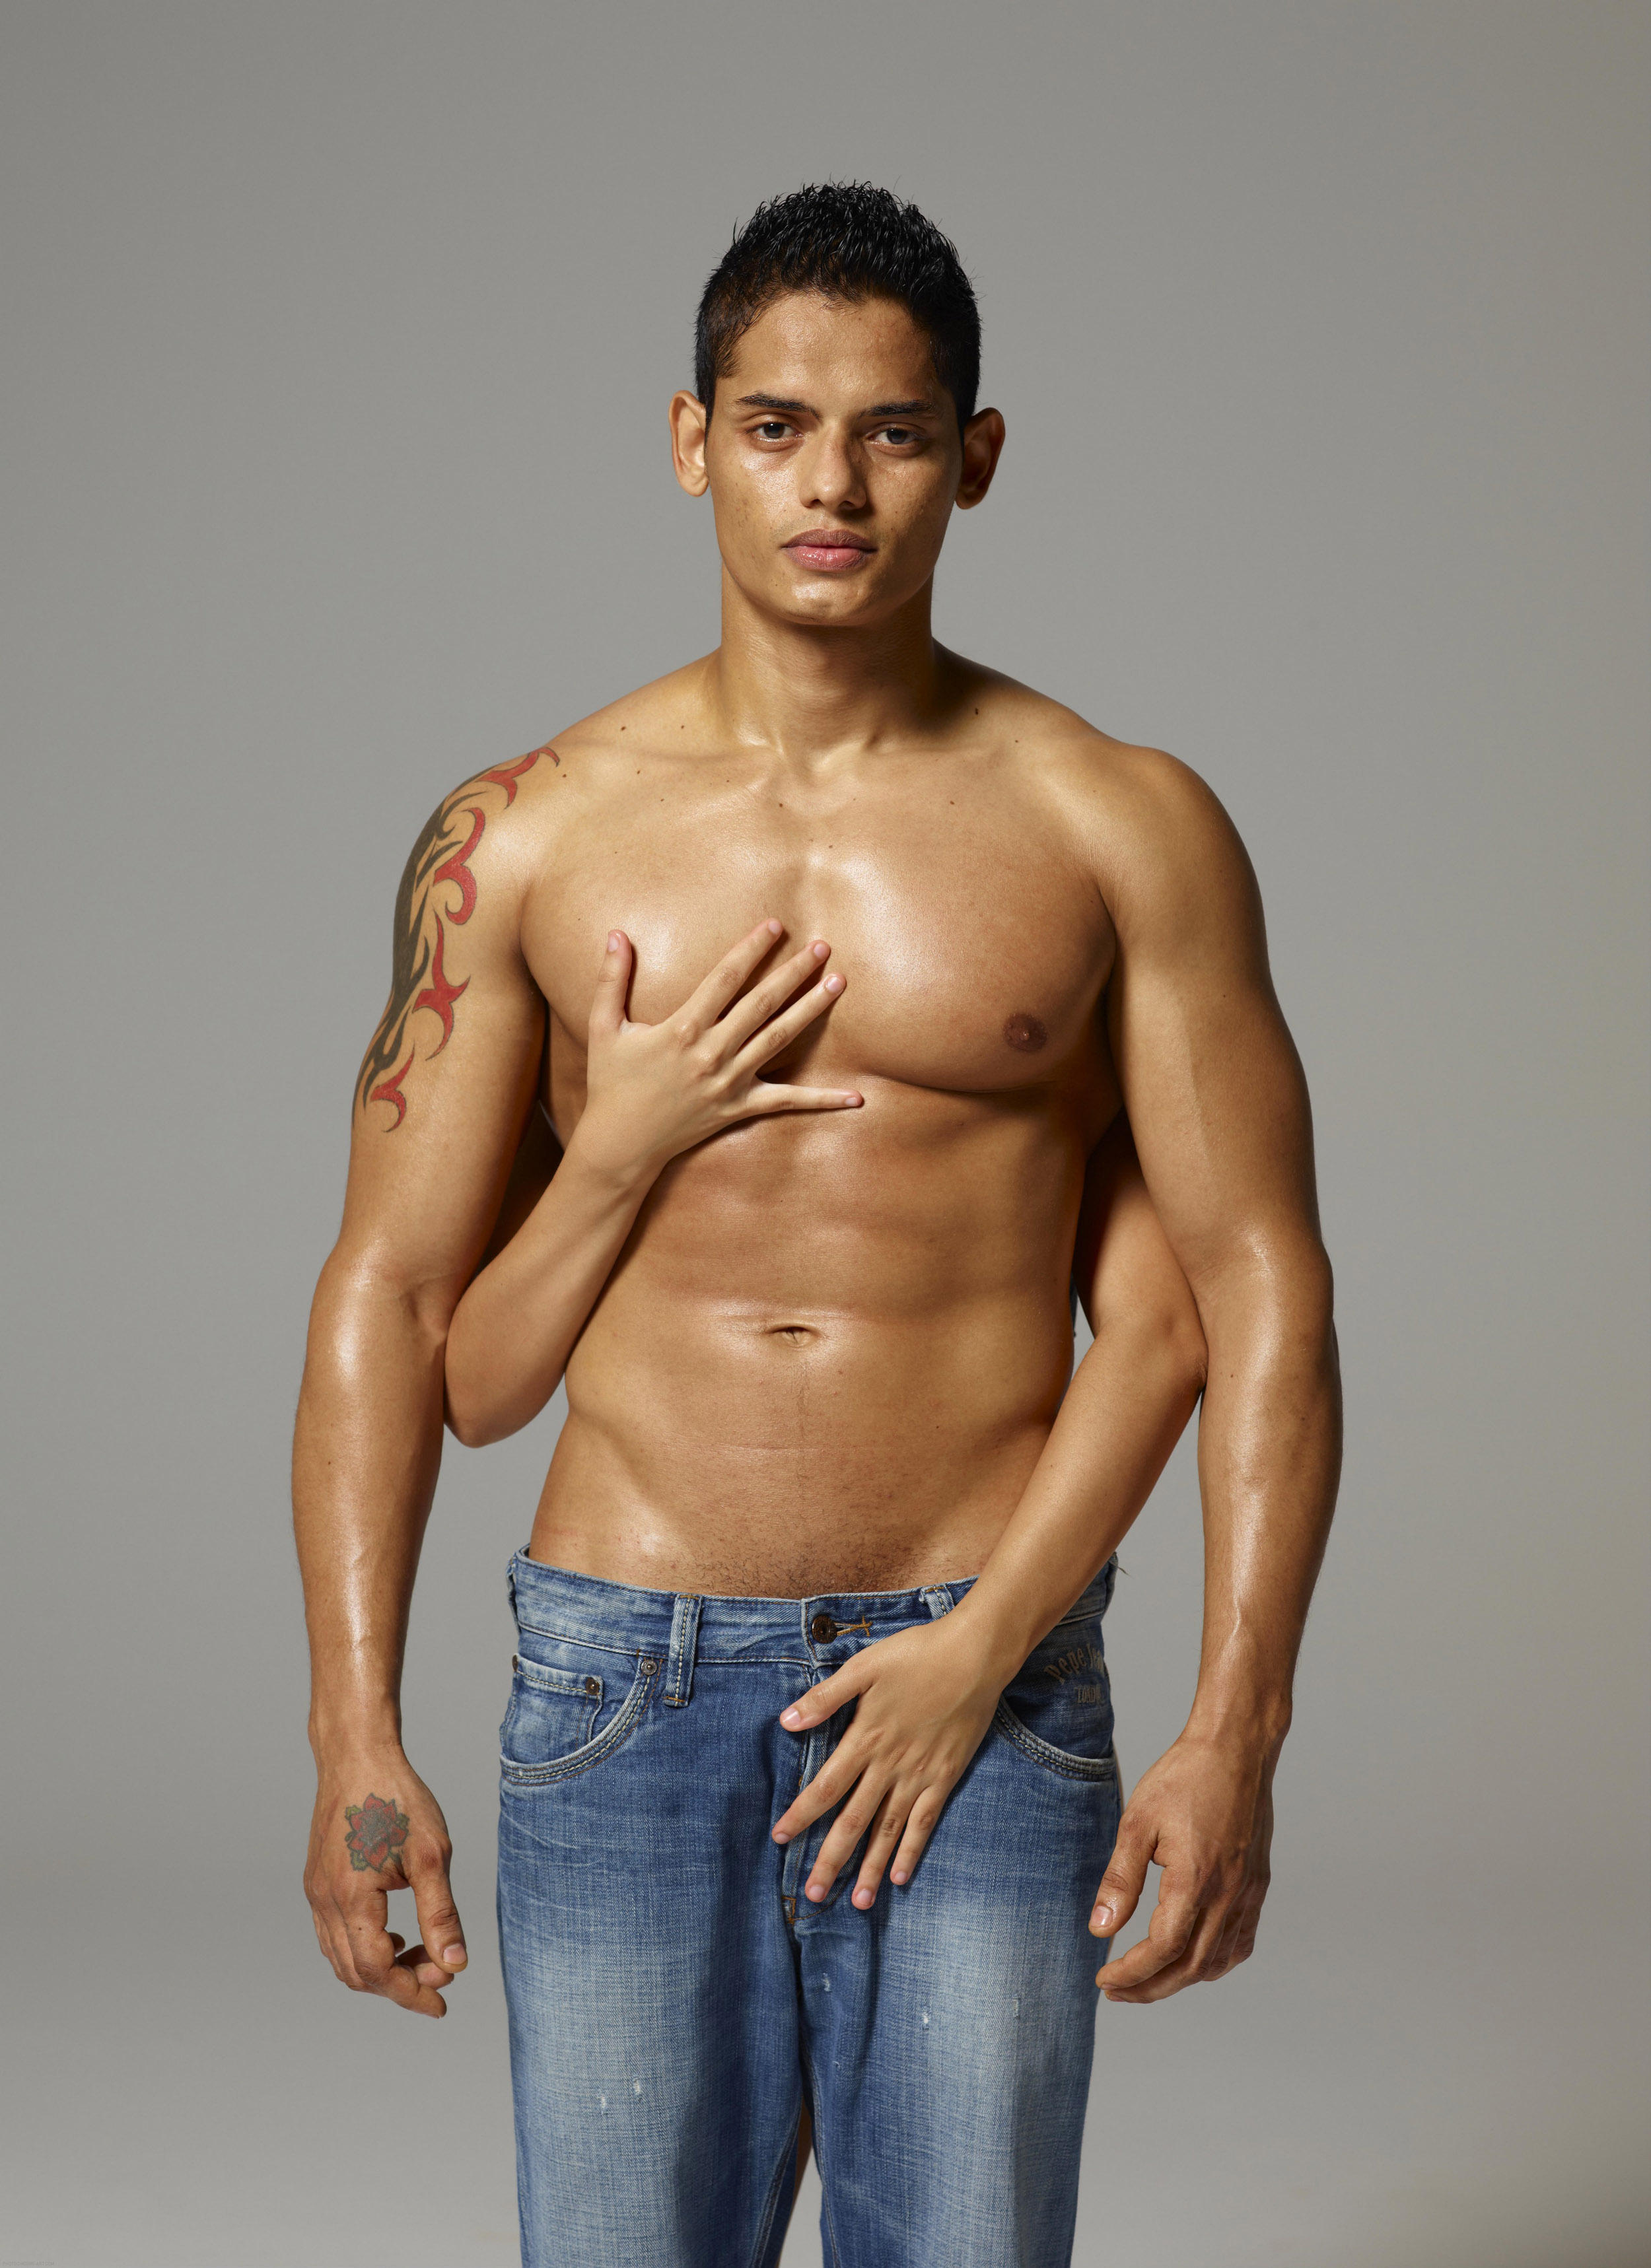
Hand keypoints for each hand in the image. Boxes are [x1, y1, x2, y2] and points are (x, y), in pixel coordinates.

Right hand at [304, 1751, 466, 2017]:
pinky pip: (333, 1936)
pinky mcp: (317, 1882)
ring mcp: (316, 1892)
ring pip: (341, 1958)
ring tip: (422, 1958)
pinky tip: (395, 1935)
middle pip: (356, 1973)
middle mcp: (324, 1901)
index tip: (443, 2001)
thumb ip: (441, 1913)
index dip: (411, 1994)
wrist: (356, 1755)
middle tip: (440, 1977)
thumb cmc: (396, 1797)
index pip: (377, 1971)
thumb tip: (455, 1964)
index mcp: (351, 1898)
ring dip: (379, 1970)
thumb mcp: (431, 1854)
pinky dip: (362, 1949)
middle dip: (398, 1985)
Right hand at [573, 919, 861, 1181]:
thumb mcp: (605, 1028)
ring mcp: (730, 1082)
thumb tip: (615, 934)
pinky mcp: (740, 1108)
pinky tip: (856, 1096)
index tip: (774, 926)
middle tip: (822, 947)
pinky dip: (822, 1100)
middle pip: (762, 1003)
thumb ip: (611, 979)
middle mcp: (712, 1053)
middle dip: (793, 972)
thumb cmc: (611, 1083)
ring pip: (780, 1039)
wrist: (621, 1145)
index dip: (751, 950)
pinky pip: (788, 1102)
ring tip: (838, 983)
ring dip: (811, 1009)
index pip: (725, 979)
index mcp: (683, 1028)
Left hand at [770, 1617, 1005, 1906]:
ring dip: (870, 1866)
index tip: (779, 1839)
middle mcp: (888, 1766)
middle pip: (852, 1821)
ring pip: (888, 1830)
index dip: (801, 1816)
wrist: (973, 1655)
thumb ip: (825, 1698)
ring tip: (856, 1902)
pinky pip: (925, 1821)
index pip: (824, 1788)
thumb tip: (786, 1721)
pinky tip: (900, 1876)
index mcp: (864, 1739)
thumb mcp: (864, 1667)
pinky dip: (912, 1850)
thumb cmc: (916, 1654)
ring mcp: (919, 1775)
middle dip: (830, 1859)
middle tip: (811, 1894)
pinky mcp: (945, 1776)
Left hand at [1089, 1730, 1274, 2001]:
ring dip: (1181, 1979)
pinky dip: (1215, 1962)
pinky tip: (1193, 1959)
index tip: (1103, 1979)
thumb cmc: (1185, 1777)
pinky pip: (1240, 1942)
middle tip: (1116, 1990)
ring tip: (1146, 1978)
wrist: (1236, 1748)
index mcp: (1196, 1880)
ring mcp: (1248, 1893)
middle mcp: (1228, 1894)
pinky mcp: (1257, 1885)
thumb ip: (1121, 1879)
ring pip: (1217, 1961)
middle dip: (1150, 1987)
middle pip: (1190, 1967)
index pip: (1161, 1950)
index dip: (1130, 1972)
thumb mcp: (1138, 1821)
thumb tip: (1099, 1928)